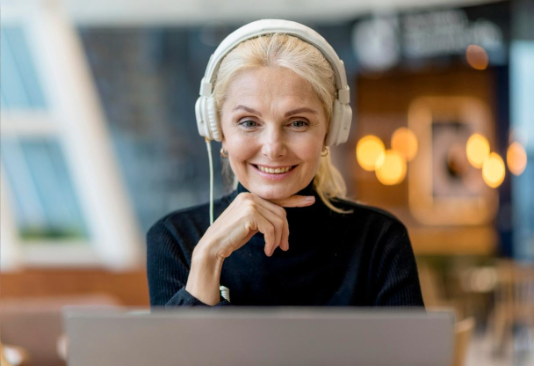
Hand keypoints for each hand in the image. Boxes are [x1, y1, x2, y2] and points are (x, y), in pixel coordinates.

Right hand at [197, 192, 314, 257]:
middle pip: (281, 213)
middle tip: (283, 247)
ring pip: (278, 222)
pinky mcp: (250, 213)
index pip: (277, 198)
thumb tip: (284, 224)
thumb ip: (265, 219)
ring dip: (278, 239)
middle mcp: (250, 196)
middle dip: (285, 232)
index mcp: (250, 197)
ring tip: (272, 249)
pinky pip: (271, 229)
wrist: (213, 246)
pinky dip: (272, 242)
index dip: (295, 200)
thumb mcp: (252, 225)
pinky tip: (267, 250)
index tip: (310, 200)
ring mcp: (250, 203)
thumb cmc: (232, 237)